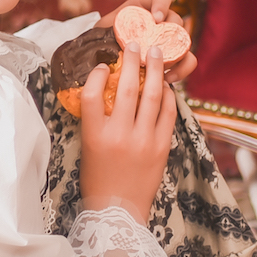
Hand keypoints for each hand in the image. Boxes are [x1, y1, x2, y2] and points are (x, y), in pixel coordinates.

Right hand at [78, 41, 176, 218]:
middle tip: (135, 43)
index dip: (96, 75)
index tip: (103, 65)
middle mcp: (119, 135)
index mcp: (94, 136)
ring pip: (152, 96)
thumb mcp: (88, 149)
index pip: (91, 95)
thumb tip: (110, 91)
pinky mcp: (162, 147)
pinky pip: (168, 114)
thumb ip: (97, 121)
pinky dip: (169, 96)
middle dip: (131, 61)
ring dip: (154, 71)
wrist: (119, 212)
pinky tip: (167, 86)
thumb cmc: (98, 180)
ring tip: (155, 54)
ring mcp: (144, 140)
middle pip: (125, 88)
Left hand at [97, 0, 196, 83]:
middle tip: (157, 50)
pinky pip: (187, 60)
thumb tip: (108, 49)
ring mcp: (169, 38)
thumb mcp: (102, 33)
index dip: (162, 5)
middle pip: (176, 21)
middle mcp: (161, 20)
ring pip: (185, 41)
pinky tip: (167, 79)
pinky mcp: (174, 56)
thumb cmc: (103, 41)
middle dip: (170, 35)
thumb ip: (106, 33)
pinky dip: (182, 70)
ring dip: (179, 55)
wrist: (104, 57)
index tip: (156, 19)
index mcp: (145, 6)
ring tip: (164, 69)